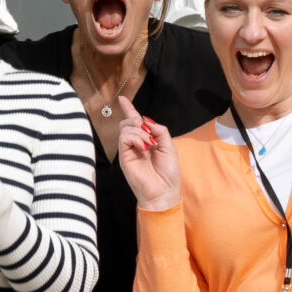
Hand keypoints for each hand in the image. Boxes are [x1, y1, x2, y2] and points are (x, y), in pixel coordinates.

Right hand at [115, 96, 181, 210]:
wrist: (164, 191)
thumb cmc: (168, 173)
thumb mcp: (169, 146)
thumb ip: (159, 130)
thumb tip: (145, 120)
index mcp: (145, 142)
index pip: (134, 123)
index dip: (129, 110)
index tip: (123, 99)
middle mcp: (134, 145)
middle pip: (127, 123)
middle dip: (136, 120)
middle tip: (149, 134)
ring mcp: (128, 151)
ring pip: (125, 128)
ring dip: (139, 132)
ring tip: (149, 144)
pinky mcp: (124, 157)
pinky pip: (124, 138)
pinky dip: (135, 138)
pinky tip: (143, 147)